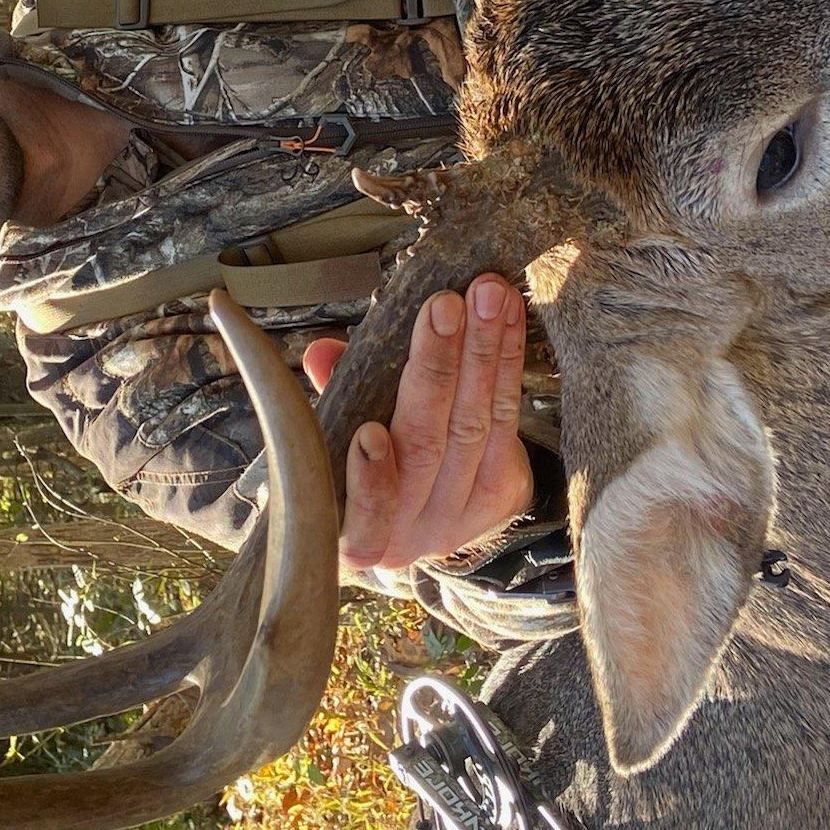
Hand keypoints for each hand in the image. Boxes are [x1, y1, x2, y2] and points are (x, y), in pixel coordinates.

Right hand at [302, 274, 532, 575]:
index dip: (371, 478)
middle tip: (442, 307)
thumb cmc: (374, 472)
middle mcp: (418, 532)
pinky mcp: (507, 487)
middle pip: (428, 445)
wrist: (433, 517)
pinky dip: (508, 358)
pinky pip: (508, 413)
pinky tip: (508, 314)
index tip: (369, 433)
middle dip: (436, 368)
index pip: (369, 512)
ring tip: (485, 294)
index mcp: (364, 535)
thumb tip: (321, 355)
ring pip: (476, 423)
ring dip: (482, 350)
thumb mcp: (339, 444)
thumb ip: (334, 400)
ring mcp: (467, 510)